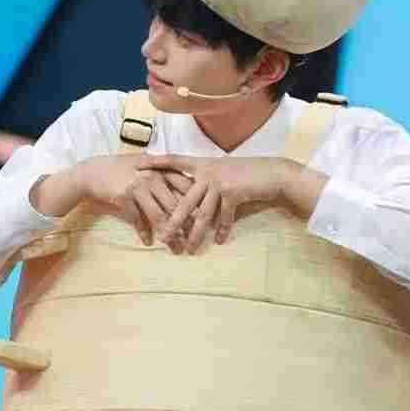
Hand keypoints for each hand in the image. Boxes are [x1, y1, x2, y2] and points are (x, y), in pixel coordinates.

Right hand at [36, 154, 192, 246]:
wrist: (92, 171)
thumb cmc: (121, 168)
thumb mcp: (145, 165)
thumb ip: (164, 173)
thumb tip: (187, 187)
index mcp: (161, 168)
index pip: (186, 187)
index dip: (197, 205)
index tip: (205, 222)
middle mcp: (153, 176)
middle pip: (176, 204)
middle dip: (187, 226)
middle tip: (193, 242)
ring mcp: (138, 187)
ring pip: (159, 215)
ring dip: (169, 235)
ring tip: (176, 249)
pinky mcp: (124, 197)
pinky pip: (138, 219)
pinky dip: (144, 232)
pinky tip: (148, 242)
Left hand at [140, 155, 305, 253]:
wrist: (272, 173)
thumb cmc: (246, 173)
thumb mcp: (222, 172)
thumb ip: (204, 182)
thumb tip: (189, 199)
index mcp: (202, 164)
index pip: (174, 161)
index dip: (156, 162)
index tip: (138, 164)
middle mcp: (207, 172)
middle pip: (183, 200)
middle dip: (172, 221)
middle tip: (162, 237)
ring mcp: (218, 182)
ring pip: (202, 214)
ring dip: (195, 235)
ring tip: (188, 249)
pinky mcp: (232, 192)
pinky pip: (223, 217)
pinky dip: (223, 230)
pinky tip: (221, 241)